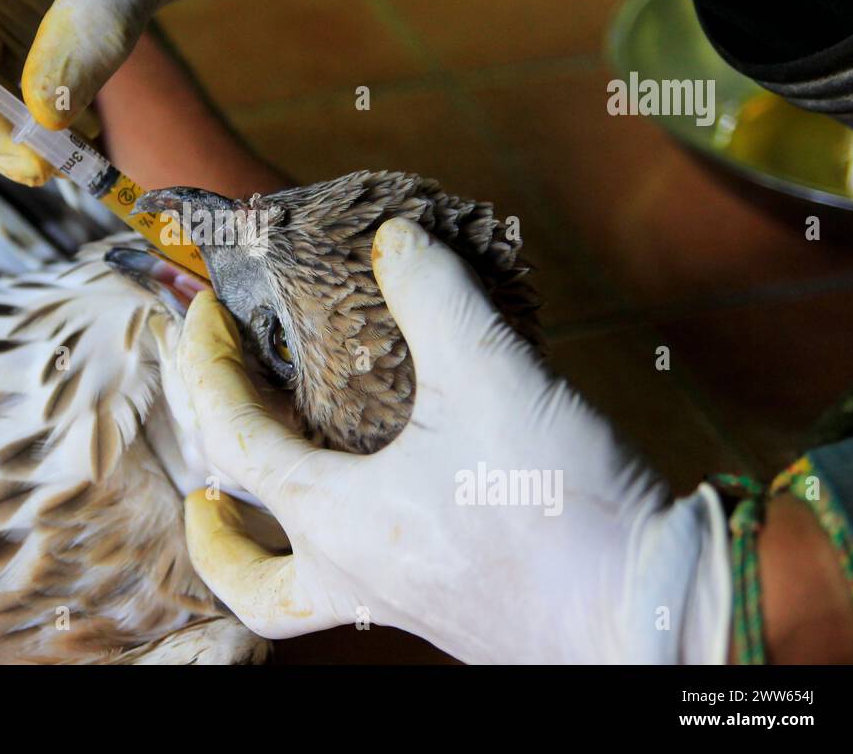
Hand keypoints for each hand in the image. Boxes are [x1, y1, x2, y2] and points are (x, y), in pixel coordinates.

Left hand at [179, 218, 731, 662]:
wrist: (652, 615)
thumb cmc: (557, 509)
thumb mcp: (488, 375)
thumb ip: (434, 294)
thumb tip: (397, 237)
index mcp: (335, 518)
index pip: (233, 439)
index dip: (206, 368)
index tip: (205, 314)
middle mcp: (351, 575)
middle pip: (241, 564)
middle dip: (210, 503)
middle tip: (201, 459)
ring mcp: (397, 604)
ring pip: (289, 598)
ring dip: (255, 552)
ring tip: (253, 508)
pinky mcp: (447, 612)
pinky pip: (357, 587)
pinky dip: (333, 545)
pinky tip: (376, 503)